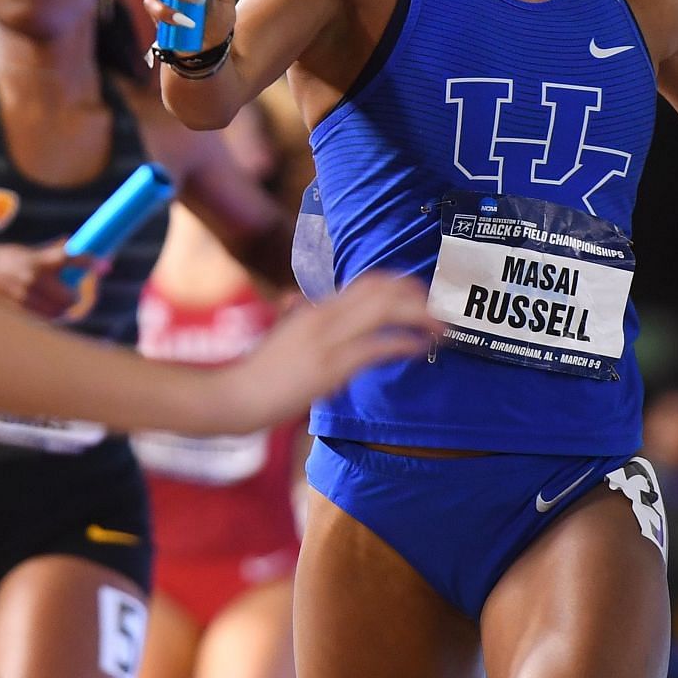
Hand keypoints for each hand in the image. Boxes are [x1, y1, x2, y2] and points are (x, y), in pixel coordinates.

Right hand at [0, 240, 103, 320]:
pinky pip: (40, 324)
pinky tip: (30, 312)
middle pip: (70, 298)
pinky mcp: (16, 319)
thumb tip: (66, 248)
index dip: (89, 261)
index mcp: (33, 262)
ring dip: (56, 310)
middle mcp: (31, 283)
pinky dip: (41, 320)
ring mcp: (24, 305)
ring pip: (57, 315)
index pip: (70, 259)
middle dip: (70, 296)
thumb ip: (42, 255)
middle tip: (66, 293)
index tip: (102, 265)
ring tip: (42, 302)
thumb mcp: (14, 253)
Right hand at [205, 273, 438, 431]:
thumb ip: (292, 316)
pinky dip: (404, 344)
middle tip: (442, 312)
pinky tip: (419, 349)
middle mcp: (325, 316)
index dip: (401, 284)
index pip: (368, 282)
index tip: (423, 296)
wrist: (236, 394)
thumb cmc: (258, 370)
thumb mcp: (279, 334)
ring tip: (441, 330)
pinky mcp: (331, 367)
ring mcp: (328, 340)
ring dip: (420, 319)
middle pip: (383, 291)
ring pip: (386, 312)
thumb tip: (292, 300)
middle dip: (420, 298)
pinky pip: (377, 347)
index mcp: (316, 308)